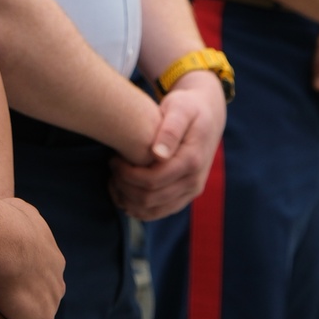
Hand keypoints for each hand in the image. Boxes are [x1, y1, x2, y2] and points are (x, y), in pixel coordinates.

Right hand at [0, 198, 64, 318]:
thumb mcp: (11, 207)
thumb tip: (5, 210)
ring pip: (37, 317)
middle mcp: (56, 274)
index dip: (18, 276)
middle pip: (42, 294)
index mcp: (48, 249)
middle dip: (22, 301)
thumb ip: (13, 214)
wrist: (3, 238)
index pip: (37, 268)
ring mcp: (51, 300)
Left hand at [108, 71, 225, 220]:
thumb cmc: (188, 106)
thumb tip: (158, 154)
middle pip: (150, 198)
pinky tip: (123, 191)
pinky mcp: (185, 196)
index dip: (128, 174)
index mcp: (192, 161)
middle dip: (124, 186)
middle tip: (111, 167)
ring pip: (152, 211)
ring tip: (114, 179)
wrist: (207, 114)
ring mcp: (191, 192)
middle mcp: (194, 182)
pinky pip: (158, 212)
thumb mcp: (180, 108)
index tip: (113, 159)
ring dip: (128, 200)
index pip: (153, 180)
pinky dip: (137, 207)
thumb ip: (170, 129)